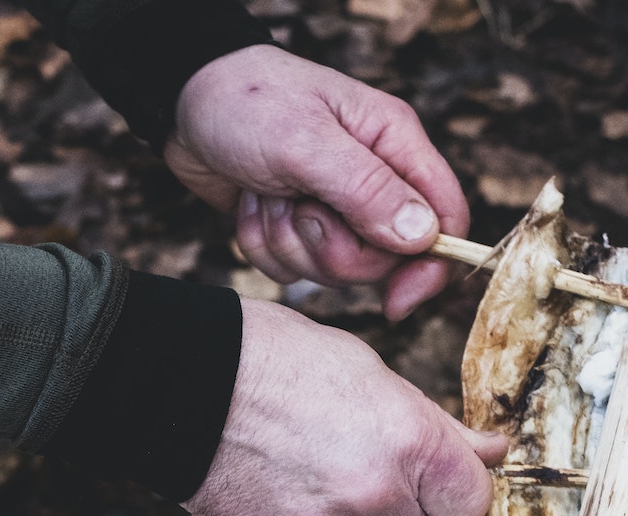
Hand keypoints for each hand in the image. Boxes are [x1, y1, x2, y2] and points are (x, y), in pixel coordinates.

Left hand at [167, 45, 468, 321]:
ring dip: (289, 244)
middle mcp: (373, 178)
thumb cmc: (247, 103)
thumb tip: (423, 237)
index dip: (429, 268)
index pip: (444, 219)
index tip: (395, 303)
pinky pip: (293, 269)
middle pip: (383, 259)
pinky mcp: (298, 225)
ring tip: (267, 197)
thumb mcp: (305, 144)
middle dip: (332, 250)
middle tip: (299, 210)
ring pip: (333, 270)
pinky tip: (250, 206)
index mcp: (394, 144)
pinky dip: (264, 246)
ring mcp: (334, 205)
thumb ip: (366, 191)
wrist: (184, 101)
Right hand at [187, 299, 505, 515]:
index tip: (434, 480)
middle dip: (398, 512)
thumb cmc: (273, 361)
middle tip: (358, 472)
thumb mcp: (370, 373)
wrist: (186, 381)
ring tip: (324, 499)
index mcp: (408, 444)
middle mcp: (372, 497)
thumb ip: (433, 425)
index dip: (452, 489)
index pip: (470, 503)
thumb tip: (487, 451)